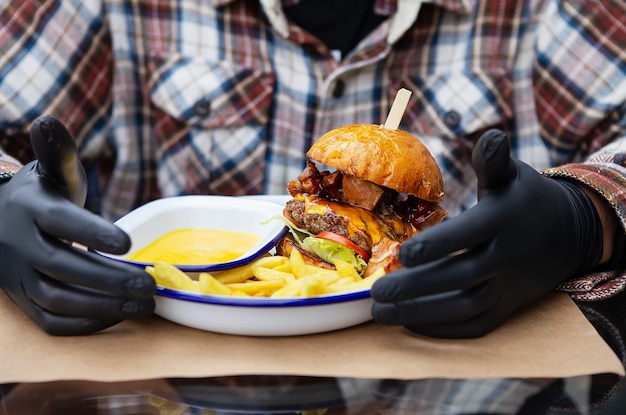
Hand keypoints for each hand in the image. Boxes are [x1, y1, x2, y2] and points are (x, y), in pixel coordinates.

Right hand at [0, 115, 154, 334]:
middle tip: (150, 284)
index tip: (129, 242)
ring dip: (102, 305)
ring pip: (57, 299)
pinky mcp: (24, 300)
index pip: (60, 222)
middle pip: (63, 267)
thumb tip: (47, 120)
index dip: (92, 232)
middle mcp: (22, 244)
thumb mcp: (49, 172)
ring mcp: (20, 276)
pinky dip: (84, 323)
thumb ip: (58, 153)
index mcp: (32, 208)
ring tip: (144, 304)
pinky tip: (118, 315)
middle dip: (109, 279)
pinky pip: (50, 320)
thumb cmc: (39, 196)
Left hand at [371, 129, 603, 337]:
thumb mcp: (512, 175)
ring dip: (422, 312)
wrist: (568, 233)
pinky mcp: (507, 306)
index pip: (468, 235)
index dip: (437, 245)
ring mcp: (508, 286)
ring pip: (465, 306)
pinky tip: (410, 322)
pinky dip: (443, 328)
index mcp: (502, 220)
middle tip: (377, 294)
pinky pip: (476, 324)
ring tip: (382, 313)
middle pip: (459, 277)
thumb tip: (489, 134)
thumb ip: (493, 161)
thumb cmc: (526, 198)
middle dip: (416, 287)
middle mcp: (506, 256)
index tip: (404, 253)